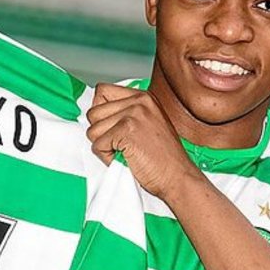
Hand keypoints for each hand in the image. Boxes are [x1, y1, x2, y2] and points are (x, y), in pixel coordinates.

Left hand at [86, 82, 195, 199]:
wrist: (177, 177)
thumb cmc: (163, 159)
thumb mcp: (147, 125)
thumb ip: (125, 115)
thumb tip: (96, 116)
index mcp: (143, 97)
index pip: (102, 92)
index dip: (100, 114)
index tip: (109, 128)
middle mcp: (139, 101)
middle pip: (93, 112)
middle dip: (100, 134)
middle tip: (121, 146)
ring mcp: (133, 114)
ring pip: (92, 130)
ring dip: (104, 147)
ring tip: (125, 153)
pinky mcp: (126, 130)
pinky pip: (97, 145)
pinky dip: (107, 158)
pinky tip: (126, 159)